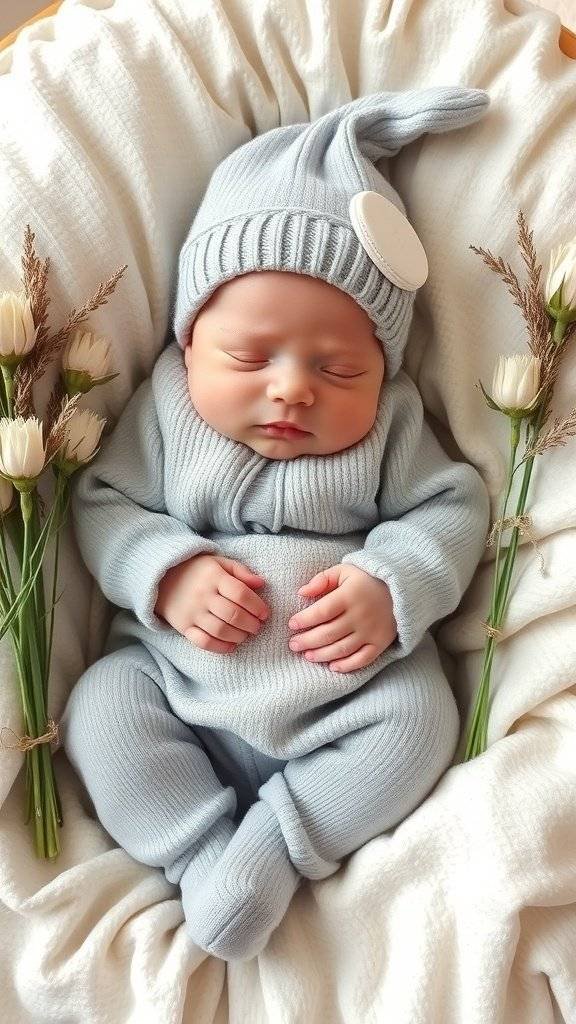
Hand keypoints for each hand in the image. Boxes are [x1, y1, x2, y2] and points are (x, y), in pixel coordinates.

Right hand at [155, 554, 269, 652]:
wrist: (163, 579)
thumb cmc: (199, 571)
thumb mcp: (219, 563)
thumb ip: (241, 572)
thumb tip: (261, 584)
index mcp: (214, 577)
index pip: (240, 593)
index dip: (257, 606)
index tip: (264, 614)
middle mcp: (203, 595)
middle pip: (233, 614)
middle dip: (251, 624)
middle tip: (257, 626)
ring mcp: (192, 613)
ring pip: (220, 630)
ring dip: (239, 636)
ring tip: (246, 634)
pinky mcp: (184, 627)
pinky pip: (203, 642)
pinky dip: (219, 647)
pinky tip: (231, 646)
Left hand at [288, 563, 396, 672]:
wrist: (401, 589)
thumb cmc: (366, 579)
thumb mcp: (345, 570)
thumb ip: (323, 579)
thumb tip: (302, 592)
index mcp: (350, 595)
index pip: (322, 611)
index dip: (305, 619)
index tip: (292, 624)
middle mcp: (361, 615)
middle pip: (329, 633)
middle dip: (307, 641)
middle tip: (293, 644)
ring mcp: (372, 631)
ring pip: (342, 648)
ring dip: (322, 655)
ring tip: (307, 655)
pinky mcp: (381, 642)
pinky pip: (363, 659)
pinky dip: (347, 665)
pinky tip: (332, 666)